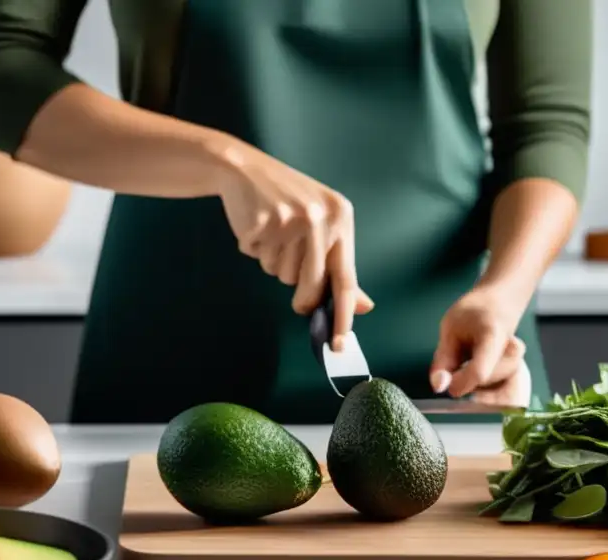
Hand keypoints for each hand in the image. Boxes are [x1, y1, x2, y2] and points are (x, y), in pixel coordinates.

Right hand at [216, 139, 373, 349]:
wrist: (244, 168)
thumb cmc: (287, 201)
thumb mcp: (322, 225)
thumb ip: (340, 266)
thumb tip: (364, 306)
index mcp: (341, 217)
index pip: (346, 278)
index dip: (343, 314)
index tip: (340, 343)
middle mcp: (320, 218)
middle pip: (311, 285)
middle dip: (301, 297)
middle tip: (296, 296)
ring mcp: (290, 219)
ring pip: (281, 274)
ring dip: (274, 262)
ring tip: (273, 234)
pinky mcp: (262, 221)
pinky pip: (258, 258)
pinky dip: (255, 249)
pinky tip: (257, 227)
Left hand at [429, 285, 531, 406]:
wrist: (500, 305)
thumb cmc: (474, 314)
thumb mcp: (450, 329)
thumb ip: (443, 361)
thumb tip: (439, 387)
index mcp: (493, 336)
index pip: (480, 372)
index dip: (460, 384)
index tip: (446, 381)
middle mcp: (513, 354)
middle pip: (485, 386)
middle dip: (466, 384)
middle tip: (456, 369)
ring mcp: (520, 367)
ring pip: (497, 397)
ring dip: (478, 391)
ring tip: (470, 370)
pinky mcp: (520, 378)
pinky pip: (506, 400)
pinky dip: (489, 399)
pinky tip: (480, 384)